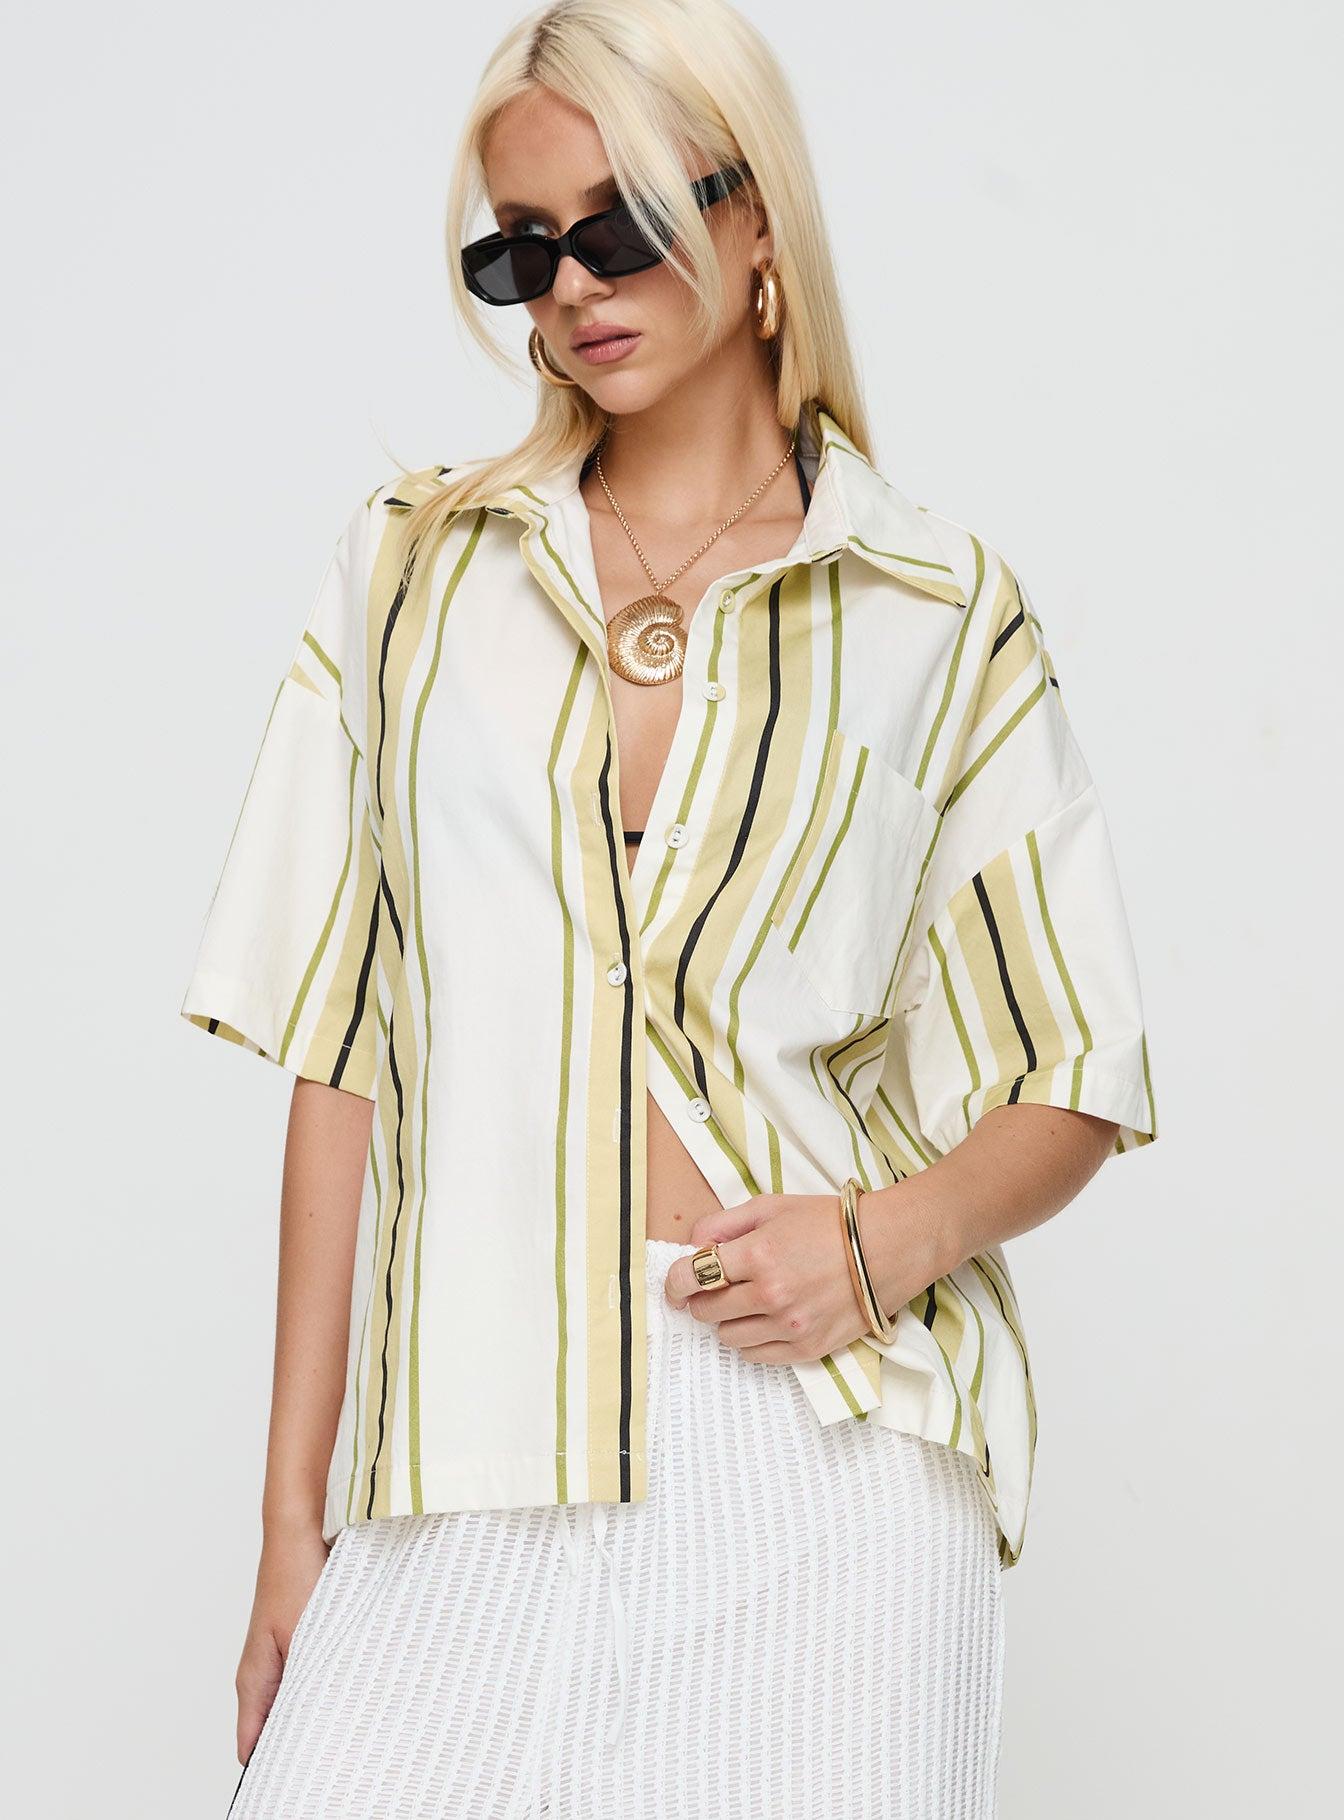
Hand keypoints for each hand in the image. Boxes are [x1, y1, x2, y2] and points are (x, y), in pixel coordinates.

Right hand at [235, 1522, 330, 1764]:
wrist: (302, 1526)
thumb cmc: (295, 1573)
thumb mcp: (304, 1634)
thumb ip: (302, 1685)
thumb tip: (305, 1731)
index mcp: (255, 1681)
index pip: (252, 1748)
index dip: (274, 1770)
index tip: (299, 1786)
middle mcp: (265, 1674)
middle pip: (278, 1730)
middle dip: (304, 1746)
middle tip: (338, 1763)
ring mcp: (285, 1657)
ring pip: (301, 1703)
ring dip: (323, 1713)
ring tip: (352, 1731)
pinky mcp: (304, 1641)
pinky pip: (315, 1676)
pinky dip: (334, 1685)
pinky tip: (359, 1689)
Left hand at [660, 1189, 931, 1365]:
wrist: (888, 1248)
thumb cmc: (830, 1222)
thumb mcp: (772, 1207)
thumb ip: (725, 1224)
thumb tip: (692, 1244)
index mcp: (759, 1254)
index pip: (692, 1277)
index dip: (674, 1282)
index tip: (674, 1285)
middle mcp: (770, 1294)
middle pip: (707, 1311)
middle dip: (701, 1299)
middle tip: (711, 1290)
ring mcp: (789, 1325)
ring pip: (727, 1337)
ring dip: (726, 1321)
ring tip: (743, 1303)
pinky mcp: (807, 1348)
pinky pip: (756, 1356)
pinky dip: (750, 1341)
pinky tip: (761, 1322)